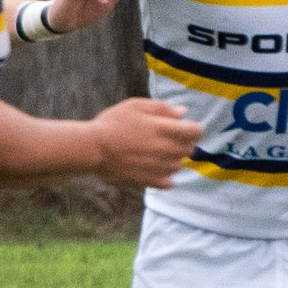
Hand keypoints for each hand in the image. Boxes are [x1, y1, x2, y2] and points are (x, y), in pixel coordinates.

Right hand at [86, 98, 201, 187]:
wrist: (91, 148)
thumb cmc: (112, 123)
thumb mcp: (135, 106)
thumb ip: (162, 108)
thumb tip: (183, 113)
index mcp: (164, 129)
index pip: (196, 131)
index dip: (194, 127)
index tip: (184, 126)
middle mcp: (166, 149)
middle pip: (190, 148)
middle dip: (184, 142)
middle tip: (167, 137)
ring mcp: (160, 167)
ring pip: (180, 164)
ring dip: (174, 158)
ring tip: (156, 151)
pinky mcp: (150, 180)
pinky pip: (169, 181)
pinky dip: (166, 175)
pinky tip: (155, 167)